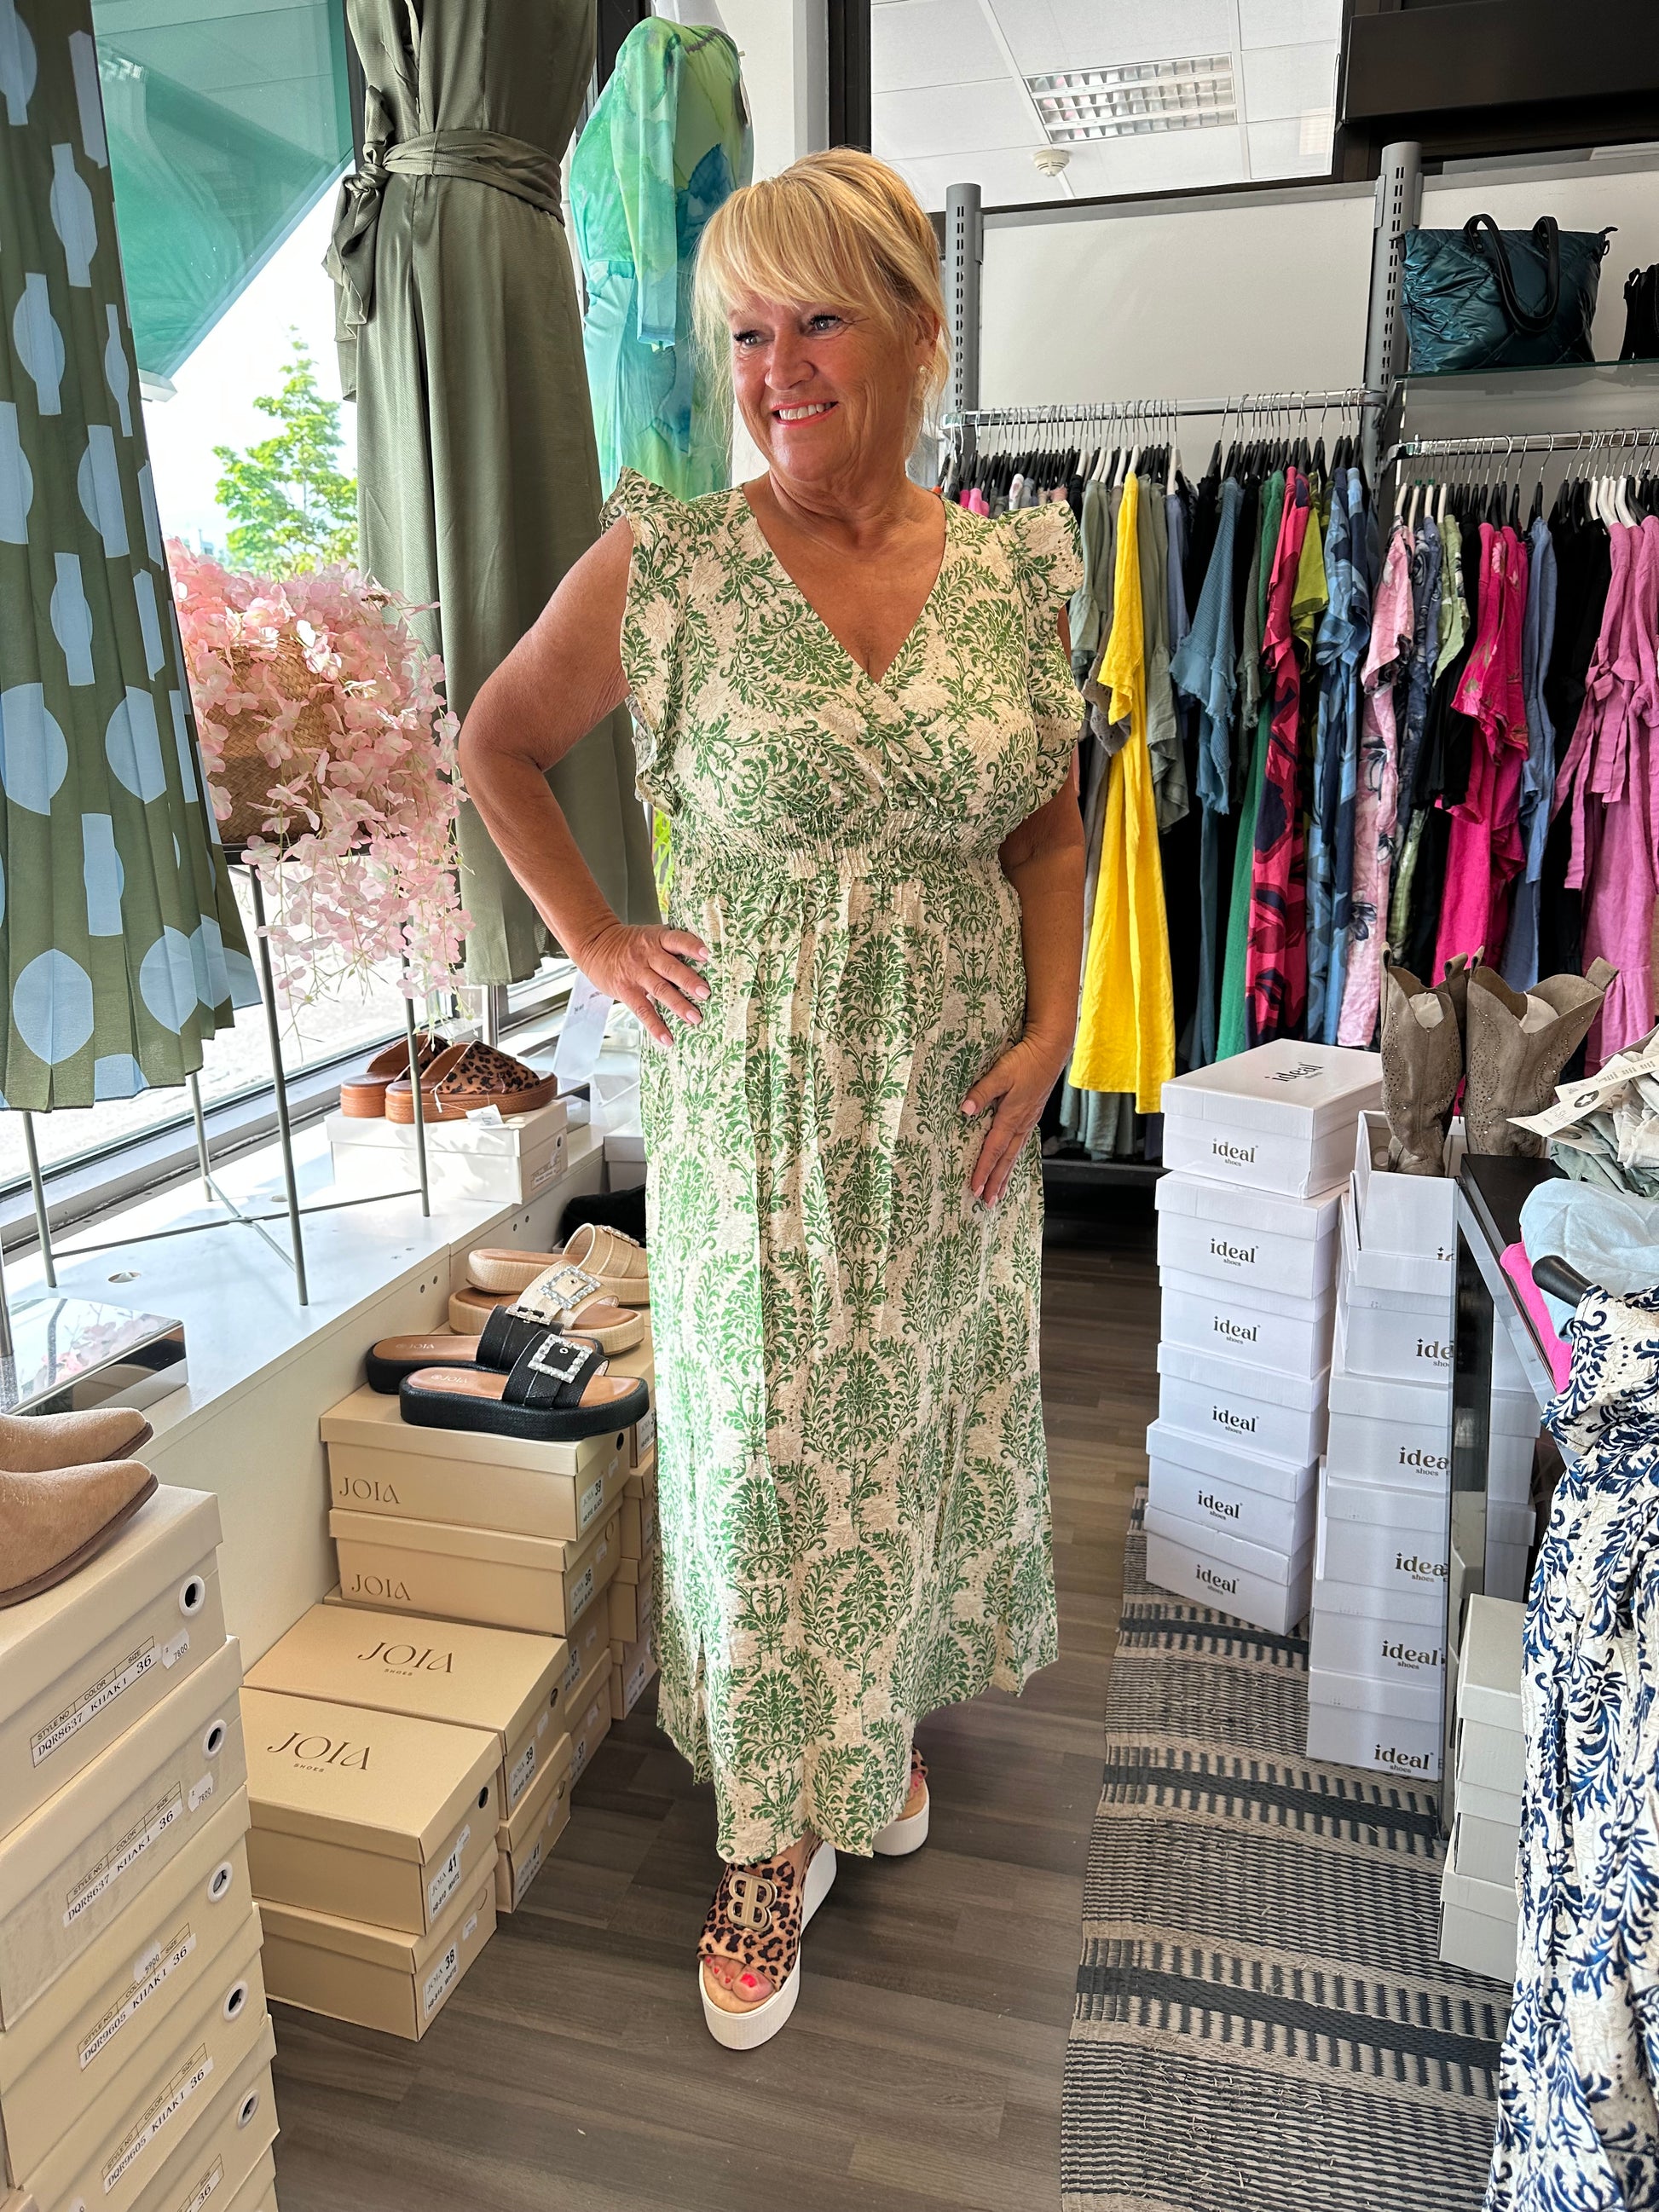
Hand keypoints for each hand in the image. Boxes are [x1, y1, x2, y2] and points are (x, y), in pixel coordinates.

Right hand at [572, 919, 709, 1047]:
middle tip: (706, 993)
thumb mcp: (649, 936)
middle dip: (689, 981)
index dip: (691, 946)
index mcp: (657, 939)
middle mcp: (648, 956)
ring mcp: (637, 974)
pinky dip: (656, 1026)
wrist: (595, 944)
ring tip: (694, 1018)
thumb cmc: (629, 943)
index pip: (676, 940)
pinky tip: (667, 1038)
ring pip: (660, 989)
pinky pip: (643, 1010)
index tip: (706, 955)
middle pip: (671, 968)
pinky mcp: (626, 991)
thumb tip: (700, 962)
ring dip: (679, 1005)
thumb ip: (669, 947)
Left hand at [962, 1033, 1068, 1204]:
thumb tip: (964, 1110)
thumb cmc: (1026, 1059)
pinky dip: (1014, 1159)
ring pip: (1015, 1154)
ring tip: (999, 1193)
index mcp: (1012, 1117)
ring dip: (1006, 1175)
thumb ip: (982, 1092)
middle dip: (996, 1182)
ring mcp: (1029, 1120)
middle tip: (987, 1202)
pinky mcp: (1032, 1114)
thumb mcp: (1000, 1072)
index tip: (975, 1188)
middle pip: (1006, 1159)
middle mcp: (1022, 1123)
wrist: (1051, 1049)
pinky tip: (1011, 1164)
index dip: (983, 1170)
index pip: (994, 1150)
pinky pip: (1021, 1144)